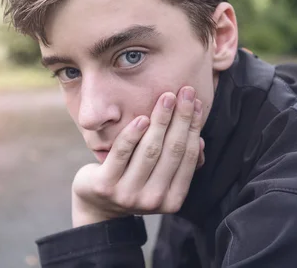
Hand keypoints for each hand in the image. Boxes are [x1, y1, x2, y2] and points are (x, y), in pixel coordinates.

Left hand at [71, 86, 204, 226]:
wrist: (97, 204)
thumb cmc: (134, 183)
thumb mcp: (160, 181)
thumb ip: (179, 166)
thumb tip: (199, 141)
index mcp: (172, 200)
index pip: (188, 157)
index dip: (193, 127)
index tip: (197, 103)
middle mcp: (153, 200)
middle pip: (172, 151)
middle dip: (181, 118)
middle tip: (186, 92)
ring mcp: (128, 194)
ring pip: (150, 150)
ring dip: (161, 120)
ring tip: (167, 98)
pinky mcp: (106, 184)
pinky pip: (122, 153)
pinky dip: (133, 134)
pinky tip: (142, 118)